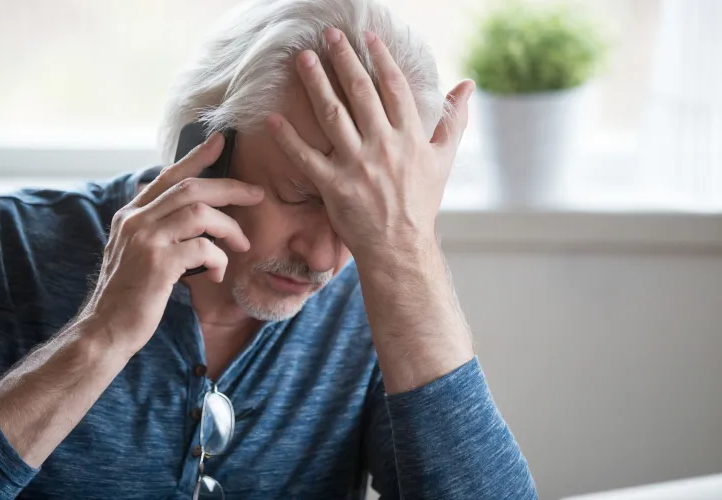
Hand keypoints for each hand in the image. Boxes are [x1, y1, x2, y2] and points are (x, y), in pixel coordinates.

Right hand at [78, 133, 263, 355]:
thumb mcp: (136, 253)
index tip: (220, 141)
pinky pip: (203, 248)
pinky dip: (219, 260)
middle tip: (257, 194)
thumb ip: (157, 230)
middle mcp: (135, 220)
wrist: (106, 330)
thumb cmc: (129, 295)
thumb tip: (190, 215)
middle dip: (230, 187)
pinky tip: (217, 275)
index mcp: (131, 215)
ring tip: (242, 244)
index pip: (168, 176)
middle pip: (191, 188)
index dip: (196, 157)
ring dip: (230, 227)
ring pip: (200, 212)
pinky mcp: (158, 262)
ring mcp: (145, 239)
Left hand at [267, 28, 473, 262]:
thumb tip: (467, 85)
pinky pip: (306, 158)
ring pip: (332, 115)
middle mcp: (384, 146)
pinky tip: (274, 118)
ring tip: (303, 59)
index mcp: (410, 137)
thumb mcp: (444, 160)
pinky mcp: (333, 186)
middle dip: (343, 59)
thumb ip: (454, 120)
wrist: (401, 247)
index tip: (366, 36)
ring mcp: (357, 166)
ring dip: (316, 84)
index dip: (379, 58)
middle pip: (359, 93)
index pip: (393, 87)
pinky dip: (289, 138)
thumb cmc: (422, 203)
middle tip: (328, 35)